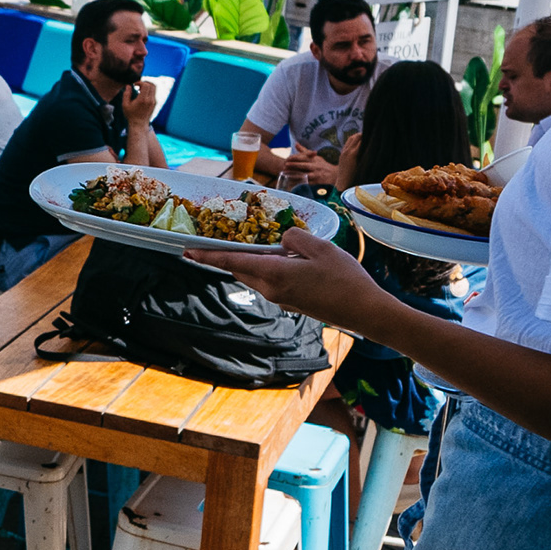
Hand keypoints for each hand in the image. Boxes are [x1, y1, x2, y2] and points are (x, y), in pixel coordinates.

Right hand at [122, 80, 156, 123]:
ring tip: (140, 89)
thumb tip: (128, 86)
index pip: (146, 85)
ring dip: (147, 86)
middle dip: (144, 82)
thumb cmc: (131, 115)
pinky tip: (142, 94)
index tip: (135, 84)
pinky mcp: (154, 103)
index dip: (140, 82)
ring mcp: (153, 102)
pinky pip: (154, 93)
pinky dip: (149, 90)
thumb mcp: (125, 105)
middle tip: (138, 85)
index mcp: (142, 100)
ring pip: (154, 88)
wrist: (139, 124)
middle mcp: (150, 100)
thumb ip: (126, 94)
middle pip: (151, 85)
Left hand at [186, 225, 399, 330]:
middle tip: (215, 237)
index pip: (232, 261)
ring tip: (252, 241)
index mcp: (274, 274)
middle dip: (227, 254)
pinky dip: (267, 266)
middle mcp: (271, 289)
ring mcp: (281, 298)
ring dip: (250, 259)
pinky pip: (270, 280)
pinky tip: (282, 255)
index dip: (207, 256)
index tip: (185, 251)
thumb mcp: (319, 247)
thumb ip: (292, 238)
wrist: (365, 311)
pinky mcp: (291, 301)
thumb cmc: (344, 279)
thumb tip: (281, 242)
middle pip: (241, 268)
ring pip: (256, 274)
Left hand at [278, 146, 337, 191]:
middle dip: (295, 166)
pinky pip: (308, 184)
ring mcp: (317, 175)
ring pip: (306, 176)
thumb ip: (305, 151)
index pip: (305, 158)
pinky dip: (301, 185)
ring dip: (296, 176)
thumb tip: (296, 144)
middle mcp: (316, 167)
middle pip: (304, 166)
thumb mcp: (316, 157)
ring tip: (286, 176)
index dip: (296, 158)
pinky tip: (294, 185)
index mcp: (314, 160)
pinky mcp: (317, 183)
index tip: (288, 159)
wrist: (335, 175)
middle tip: (285, 166)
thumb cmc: (323, 166)